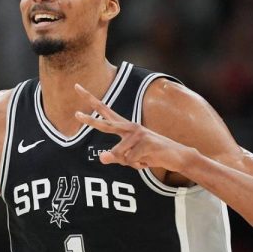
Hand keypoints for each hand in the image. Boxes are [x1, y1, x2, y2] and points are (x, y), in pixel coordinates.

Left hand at [74, 83, 190, 171]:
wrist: (176, 156)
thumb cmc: (150, 155)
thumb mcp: (130, 158)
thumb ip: (115, 157)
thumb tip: (101, 157)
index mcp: (124, 127)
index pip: (104, 111)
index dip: (90, 100)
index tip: (77, 86)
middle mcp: (129, 127)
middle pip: (106, 124)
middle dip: (90, 121)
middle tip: (76, 114)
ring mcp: (138, 134)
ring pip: (120, 154)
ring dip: (130, 162)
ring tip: (142, 159)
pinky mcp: (146, 143)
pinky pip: (131, 160)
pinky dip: (138, 165)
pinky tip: (147, 160)